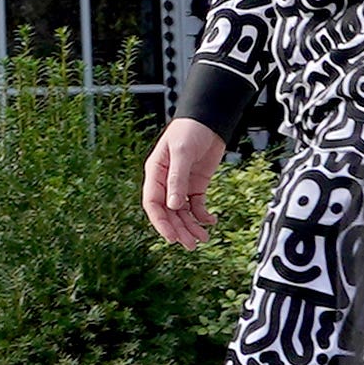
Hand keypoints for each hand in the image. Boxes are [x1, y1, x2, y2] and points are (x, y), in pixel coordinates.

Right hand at [143, 118, 226, 250]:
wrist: (210, 120)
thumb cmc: (189, 130)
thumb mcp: (182, 152)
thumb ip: (177, 179)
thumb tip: (174, 206)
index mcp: (155, 172)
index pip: (153, 203)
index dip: (160, 222)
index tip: (171, 236)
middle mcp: (166, 181)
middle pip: (168, 212)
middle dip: (178, 229)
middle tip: (190, 245)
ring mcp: (181, 184)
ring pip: (182, 212)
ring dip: (191, 226)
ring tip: (202, 239)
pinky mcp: (196, 185)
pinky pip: (196, 205)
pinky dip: (202, 216)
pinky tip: (210, 222)